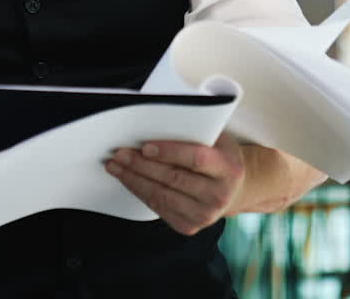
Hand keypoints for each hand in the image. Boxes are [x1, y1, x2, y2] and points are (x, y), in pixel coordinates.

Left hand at [106, 132, 245, 235]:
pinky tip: (129, 180)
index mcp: (228, 169)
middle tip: (120, 153)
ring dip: (134, 179)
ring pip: (162, 195)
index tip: (145, 146)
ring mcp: (205, 215)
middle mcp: (219, 195)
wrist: (233, 189)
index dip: (170, 152)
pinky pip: (159, 207)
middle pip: (173, 178)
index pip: (196, 159)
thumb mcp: (217, 140)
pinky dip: (140, 192)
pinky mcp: (190, 226)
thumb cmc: (219, 157)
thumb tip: (156, 124)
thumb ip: (195, 132)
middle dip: (142, 165)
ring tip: (116, 166)